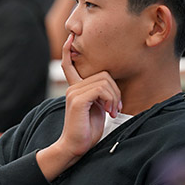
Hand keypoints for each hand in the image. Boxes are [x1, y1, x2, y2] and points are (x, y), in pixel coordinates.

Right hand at [37, 35, 121, 179]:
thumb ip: (99, 94)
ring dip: (114, 97)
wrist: (75, 147)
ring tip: (112, 112)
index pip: (68, 64)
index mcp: (75, 88)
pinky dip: (110, 100)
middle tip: (115, 108)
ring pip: (104, 81)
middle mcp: (72, 87)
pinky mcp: (77, 100)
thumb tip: (110, 86)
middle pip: (103, 74)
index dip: (68, 51)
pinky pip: (101, 89)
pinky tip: (109, 112)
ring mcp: (73, 92)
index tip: (70, 37)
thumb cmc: (87, 130)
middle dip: (115, 91)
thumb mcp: (97, 108)